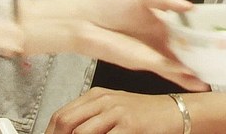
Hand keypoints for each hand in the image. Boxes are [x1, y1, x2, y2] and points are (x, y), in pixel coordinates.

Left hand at [20, 0, 209, 91]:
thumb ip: (167, 0)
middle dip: (203, 56)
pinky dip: (180, 74)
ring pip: (179, 63)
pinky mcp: (144, 62)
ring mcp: (153, 52)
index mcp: (161, 21)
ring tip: (213, 77)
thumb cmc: (108, 4)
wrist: (84, 22)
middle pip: (186, 50)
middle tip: (224, 61)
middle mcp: (160, 39)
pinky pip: (166, 68)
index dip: (202, 34)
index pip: (186, 29)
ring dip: (195, 70)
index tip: (220, 37)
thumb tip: (191, 7)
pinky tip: (193, 76)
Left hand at [45, 87, 181, 133]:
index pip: (61, 114)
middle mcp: (105, 101)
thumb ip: (91, 118)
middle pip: (65, 122)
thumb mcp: (115, 110)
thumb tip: (65, 132)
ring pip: (80, 133)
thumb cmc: (146, 114)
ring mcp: (117, 112)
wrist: (175, 113)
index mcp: (98, 95)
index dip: (50, 133)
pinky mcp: (129, 126)